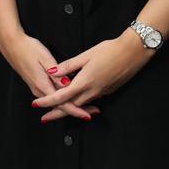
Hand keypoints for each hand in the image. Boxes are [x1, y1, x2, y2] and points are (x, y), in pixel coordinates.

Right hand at [0, 30, 97, 122]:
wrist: (12, 45)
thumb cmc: (29, 49)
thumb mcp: (45, 58)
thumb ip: (57, 73)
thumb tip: (67, 85)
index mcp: (42, 85)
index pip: (62, 103)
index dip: (76, 110)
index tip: (87, 115)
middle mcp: (39, 91)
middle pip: (60, 106)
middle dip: (78, 110)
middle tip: (94, 111)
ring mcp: (37, 89)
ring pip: (57, 102)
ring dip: (72, 105)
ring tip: (88, 105)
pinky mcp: (37, 85)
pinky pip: (52, 97)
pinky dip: (64, 99)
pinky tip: (72, 97)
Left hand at [31, 30, 153, 117]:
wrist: (132, 53)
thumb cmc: (110, 50)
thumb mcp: (87, 55)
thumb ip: (69, 65)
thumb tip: (52, 71)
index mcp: (84, 82)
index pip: (61, 96)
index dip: (47, 102)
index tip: (36, 105)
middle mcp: (92, 91)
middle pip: (70, 106)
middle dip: (56, 113)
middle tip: (44, 118)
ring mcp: (101, 93)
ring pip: (81, 105)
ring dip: (69, 109)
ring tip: (58, 111)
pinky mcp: (108, 91)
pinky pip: (91, 101)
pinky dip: (82, 103)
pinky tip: (78, 101)